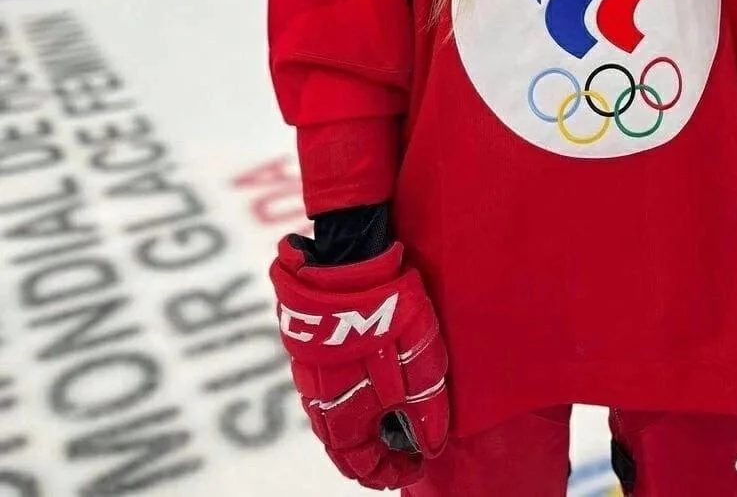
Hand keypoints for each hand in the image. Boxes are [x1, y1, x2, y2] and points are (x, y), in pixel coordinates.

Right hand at [270, 237, 449, 487]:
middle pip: (342, 448)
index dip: (390, 472)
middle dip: (370, 460)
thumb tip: (428, 447)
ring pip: (330, 421)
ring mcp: (309, 374)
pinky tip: (359, 396)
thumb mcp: (421, 365)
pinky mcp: (307, 347)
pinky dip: (343, 406)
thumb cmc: (389, 317)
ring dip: (355, 435)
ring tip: (382, 433)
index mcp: (347, 415)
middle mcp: (321, 403)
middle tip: (395, 460)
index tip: (414, 468)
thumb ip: (425, 411)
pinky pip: (323, 393)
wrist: (347, 265)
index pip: (364, 464)